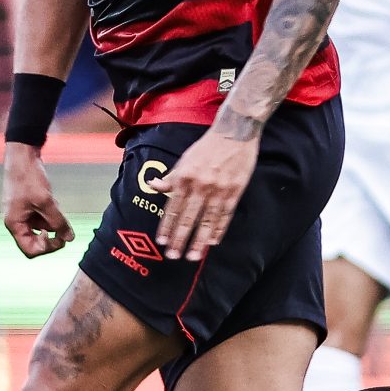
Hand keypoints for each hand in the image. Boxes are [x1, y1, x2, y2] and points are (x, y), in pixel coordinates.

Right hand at [2, 146, 74, 257]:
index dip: (46, 247)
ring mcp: (21, 213)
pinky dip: (49, 213)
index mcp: (14, 224)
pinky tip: (52, 201)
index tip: (58, 237)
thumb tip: (69, 238)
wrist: (22, 155)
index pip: (30, 250)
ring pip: (40, 228)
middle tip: (63, 227)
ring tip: (55, 206)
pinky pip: (40, 217)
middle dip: (51, 234)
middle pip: (35, 240)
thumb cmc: (27, 177)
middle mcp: (15, 221)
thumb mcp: (46, 201)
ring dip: (51, 222)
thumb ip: (58, 222)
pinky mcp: (27, 205)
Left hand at [152, 126, 257, 261]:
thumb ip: (171, 177)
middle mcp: (200, 186)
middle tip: (173, 256)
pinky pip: (225, 215)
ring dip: (199, 242)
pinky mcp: (234, 192)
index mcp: (185, 177)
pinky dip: (218, 230)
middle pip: (188, 219)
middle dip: (179, 239)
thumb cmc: (206, 147)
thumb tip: (154, 186)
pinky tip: (212, 242)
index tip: (161, 242)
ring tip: (193, 257)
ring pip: (207, 221)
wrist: (234, 134)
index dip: (167, 226)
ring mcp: (218, 190)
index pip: (173, 208)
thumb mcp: (184, 159)